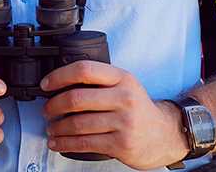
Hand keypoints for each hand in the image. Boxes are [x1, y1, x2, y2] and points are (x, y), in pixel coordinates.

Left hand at [39, 60, 188, 169]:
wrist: (168, 134)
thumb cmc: (140, 109)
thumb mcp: (126, 86)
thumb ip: (101, 82)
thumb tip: (62, 84)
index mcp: (123, 78)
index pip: (84, 70)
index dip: (59, 76)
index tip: (46, 84)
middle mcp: (124, 98)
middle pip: (76, 99)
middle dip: (53, 106)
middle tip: (47, 110)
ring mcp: (124, 122)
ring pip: (78, 124)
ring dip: (57, 128)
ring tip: (51, 128)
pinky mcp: (122, 144)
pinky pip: (85, 143)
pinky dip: (65, 144)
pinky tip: (58, 143)